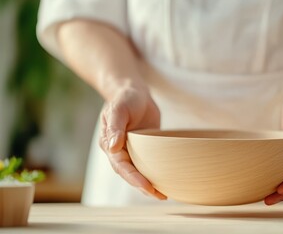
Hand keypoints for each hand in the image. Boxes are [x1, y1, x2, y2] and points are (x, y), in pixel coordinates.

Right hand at [99, 85, 166, 199]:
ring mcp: (131, 150)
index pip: (122, 166)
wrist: (134, 91)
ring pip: (139, 172)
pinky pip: (147, 164)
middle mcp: (119, 151)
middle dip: (144, 186)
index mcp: (110, 144)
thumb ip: (115, 127)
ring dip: (149, 184)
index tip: (148, 187)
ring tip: (164, 195)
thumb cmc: (124, 98)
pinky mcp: (143, 148)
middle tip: (160, 196)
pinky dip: (154, 173)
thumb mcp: (119, 109)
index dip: (134, 178)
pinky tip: (166, 180)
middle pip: (130, 174)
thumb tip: (113, 147)